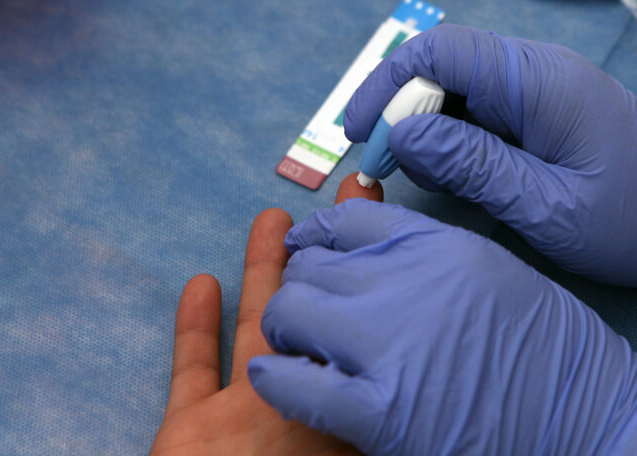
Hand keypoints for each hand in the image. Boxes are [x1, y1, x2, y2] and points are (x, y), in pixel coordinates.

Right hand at [151, 174, 380, 454]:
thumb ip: (387, 416)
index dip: (380, 287)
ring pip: (257, 328)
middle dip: (328, 264)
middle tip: (344, 205)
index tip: (390, 240)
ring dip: (262, 272)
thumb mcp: (386, 440)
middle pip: (321, 319)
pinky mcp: (189, 435)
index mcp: (359, 411)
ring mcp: (246, 421)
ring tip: (273, 220)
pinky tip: (200, 284)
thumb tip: (447, 374)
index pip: (372, 342)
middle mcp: (307, 409)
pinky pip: (192, 372)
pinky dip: (193, 331)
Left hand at [247, 200, 636, 453]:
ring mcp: (392, 345)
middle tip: (307, 309)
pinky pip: (296, 383)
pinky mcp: (382, 413)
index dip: (317, 235)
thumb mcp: (495, 272)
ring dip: (286, 328)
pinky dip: (279, 379)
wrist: (597, 422)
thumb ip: (429, 255)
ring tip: (298, 345)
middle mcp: (409, 282)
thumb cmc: (555, 351)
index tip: (307, 250)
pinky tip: (281, 378)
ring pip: (292, 312)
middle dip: (301, 285)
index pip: (348, 220)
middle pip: (311, 264)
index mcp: (440, 245)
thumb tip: (365, 247)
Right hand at [343, 24, 636, 301]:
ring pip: (455, 90)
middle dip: (399, 111)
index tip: (360, 134)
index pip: (442, 51)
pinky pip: (478, 114)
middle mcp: (534, 73)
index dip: (388, 86)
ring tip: (408, 176)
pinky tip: (445, 177)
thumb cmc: (636, 220)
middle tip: (378, 165)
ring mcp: (536, 92)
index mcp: (538, 82)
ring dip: (421, 129)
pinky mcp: (538, 115)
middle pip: (441, 66)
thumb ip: (473, 167)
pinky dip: (449, 142)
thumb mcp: (549, 206)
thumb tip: (401, 135)